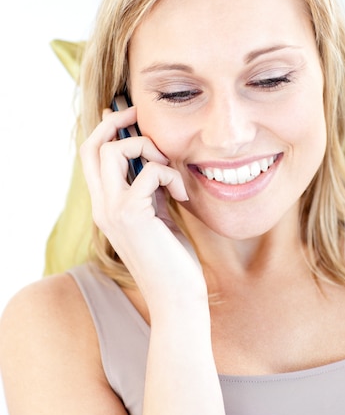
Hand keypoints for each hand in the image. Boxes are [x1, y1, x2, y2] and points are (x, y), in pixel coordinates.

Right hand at [80, 106, 206, 314]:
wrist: (177, 298)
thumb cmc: (172, 260)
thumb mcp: (158, 216)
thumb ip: (149, 190)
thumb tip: (154, 161)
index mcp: (106, 206)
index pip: (91, 158)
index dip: (105, 131)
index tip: (128, 116)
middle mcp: (102, 207)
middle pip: (92, 148)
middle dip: (116, 124)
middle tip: (141, 116)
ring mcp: (112, 211)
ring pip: (112, 151)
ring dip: (147, 148)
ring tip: (169, 168)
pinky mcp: (132, 215)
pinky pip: (148, 172)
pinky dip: (170, 174)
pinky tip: (184, 195)